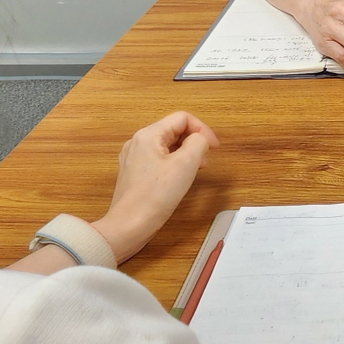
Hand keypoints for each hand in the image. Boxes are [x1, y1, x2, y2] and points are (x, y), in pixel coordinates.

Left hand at [92, 112, 218, 261]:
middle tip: (204, 161)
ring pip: (166, 145)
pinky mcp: (134, 173)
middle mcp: (137, 142)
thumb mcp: (185, 165)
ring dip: (184, 153)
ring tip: (194, 170)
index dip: (202, 129)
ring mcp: (133, 158)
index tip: (214, 148)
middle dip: (193, 141)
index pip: (182, 118)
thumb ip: (198, 143)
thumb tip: (199, 140)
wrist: (129, 225)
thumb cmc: (155, 196)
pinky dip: (173, 163)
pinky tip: (178, 179)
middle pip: (173, 130)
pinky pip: (158, 159)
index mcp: (148, 135)